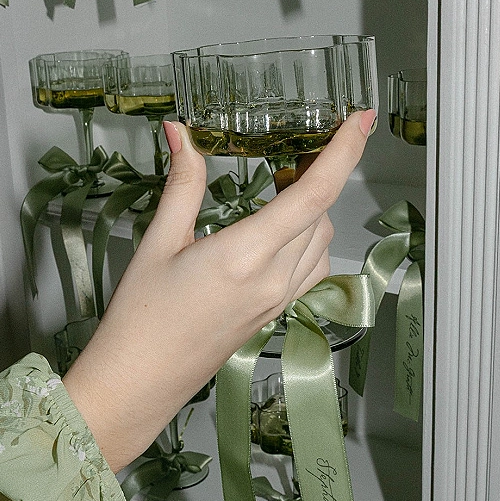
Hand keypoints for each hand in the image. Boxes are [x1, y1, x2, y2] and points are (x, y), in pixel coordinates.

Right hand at [63, 110, 374, 471]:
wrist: (139, 382)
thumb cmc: (140, 317)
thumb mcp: (157, 241)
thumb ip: (182, 183)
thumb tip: (180, 131)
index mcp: (246, 255)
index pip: (315, 193)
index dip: (345, 151)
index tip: (361, 118)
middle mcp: (274, 279)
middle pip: (323, 211)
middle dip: (323, 170)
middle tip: (301, 140)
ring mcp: (279, 300)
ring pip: (322, 240)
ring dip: (316, 204)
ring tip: (287, 178)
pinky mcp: (275, 313)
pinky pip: (312, 267)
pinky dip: (310, 235)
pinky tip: (283, 224)